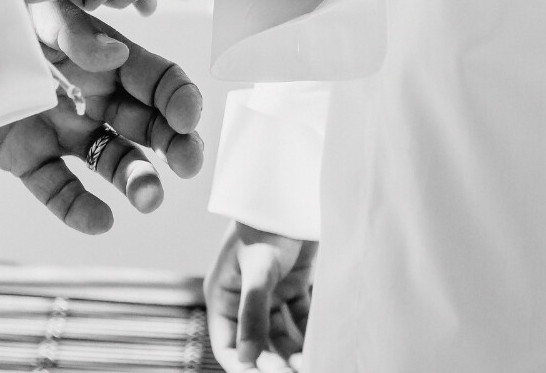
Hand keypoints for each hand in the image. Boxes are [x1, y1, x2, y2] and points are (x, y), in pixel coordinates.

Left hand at [0, 1, 204, 233]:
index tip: (186, 120)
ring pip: (111, 161)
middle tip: (187, 165)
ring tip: (148, 198)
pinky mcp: (28, 158)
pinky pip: (58, 188)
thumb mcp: (36, 13)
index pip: (158, 80)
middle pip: (148, 126)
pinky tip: (99, 220)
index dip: (179, 99)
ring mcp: (62, 130)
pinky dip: (79, 208)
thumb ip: (75, 33)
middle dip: (176, 146)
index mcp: (104, 58)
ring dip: (137, 179)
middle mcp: (92, 97)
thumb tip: (117, 54)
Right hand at [207, 222, 314, 369]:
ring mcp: (269, 292)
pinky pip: (301, 319)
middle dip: (273, 363)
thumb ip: (253, 314)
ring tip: (310, 365)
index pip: (228, 344)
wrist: (296, 190)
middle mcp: (244, 298)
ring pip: (280, 335)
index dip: (244, 367)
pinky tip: (321, 344)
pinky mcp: (293, 285)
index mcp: (224, 295)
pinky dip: (309, 333)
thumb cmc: (266, 222)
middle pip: (256, 344)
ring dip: (293, 352)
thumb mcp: (258, 268)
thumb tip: (248, 358)